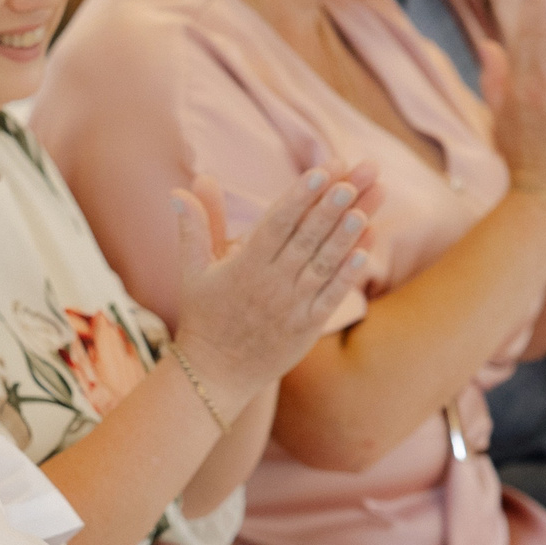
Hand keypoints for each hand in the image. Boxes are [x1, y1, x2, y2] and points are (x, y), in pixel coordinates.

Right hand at [168, 162, 377, 409]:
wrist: (215, 373)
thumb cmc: (204, 316)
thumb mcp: (191, 270)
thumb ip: (194, 227)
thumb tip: (179, 190)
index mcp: (244, 266)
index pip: (278, 223)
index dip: (301, 196)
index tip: (324, 171)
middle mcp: (271, 283)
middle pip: (307, 237)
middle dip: (333, 205)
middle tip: (356, 176)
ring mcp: (292, 306)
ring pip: (323, 263)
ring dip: (347, 235)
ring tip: (366, 207)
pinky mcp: (307, 326)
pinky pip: (331, 297)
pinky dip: (348, 274)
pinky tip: (366, 251)